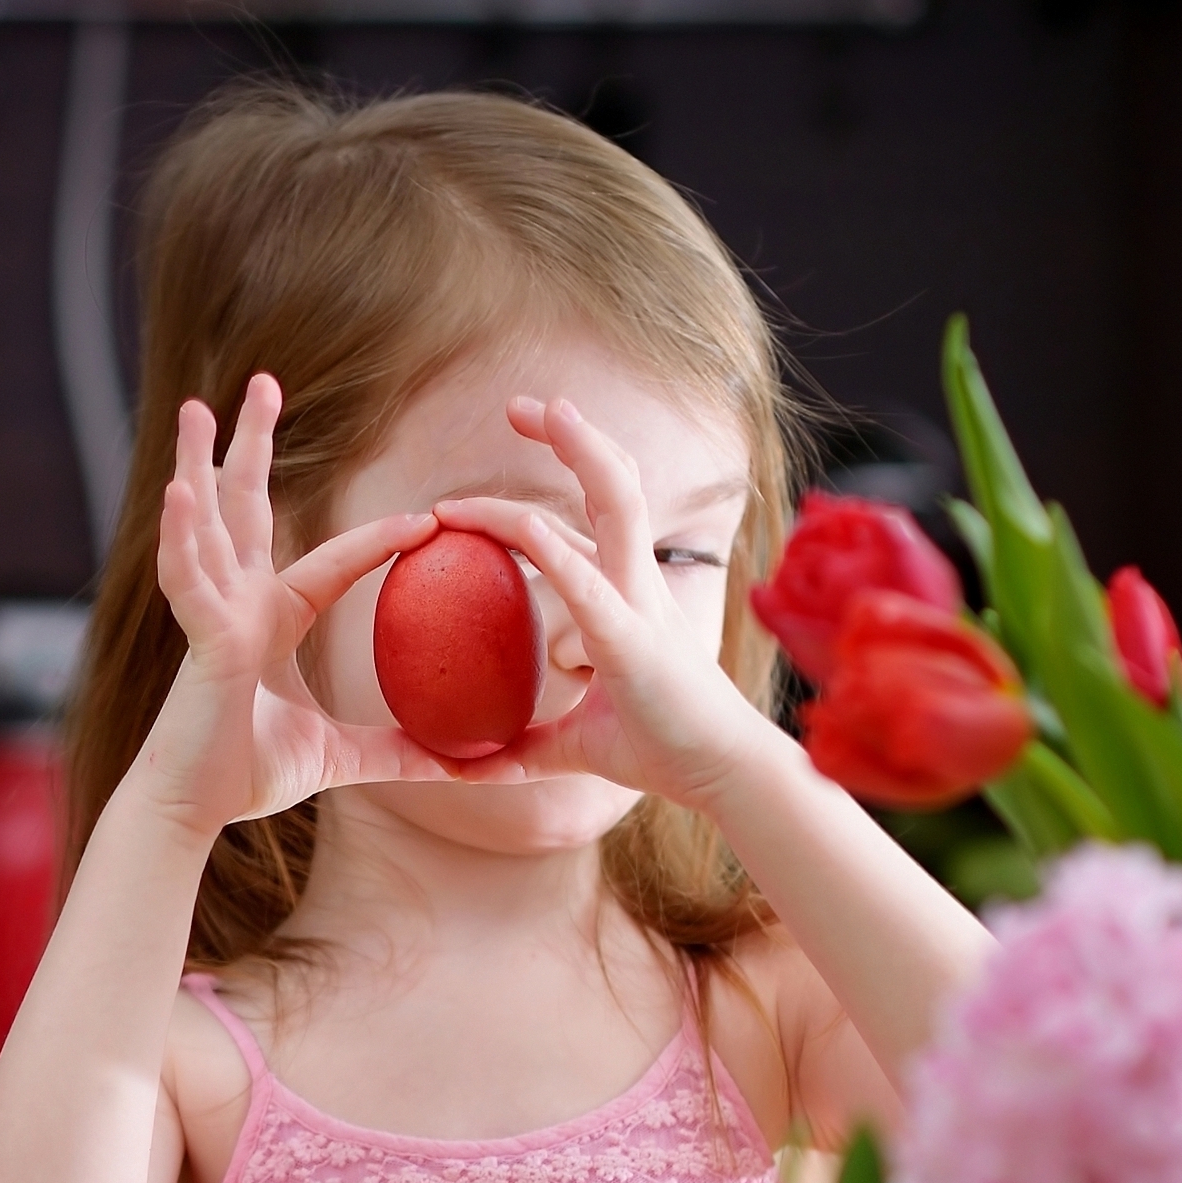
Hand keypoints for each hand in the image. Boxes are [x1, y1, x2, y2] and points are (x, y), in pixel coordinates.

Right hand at [142, 374, 453, 833]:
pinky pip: (189, 579)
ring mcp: (211, 617)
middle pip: (244, 508)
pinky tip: (181, 490)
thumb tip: (462, 766)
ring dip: (197, 461)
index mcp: (267, 622)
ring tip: (195, 406)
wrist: (193, 811)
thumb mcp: (338, 758)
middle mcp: (235, 605)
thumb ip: (393, 753)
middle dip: (250, 445)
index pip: (330, 565)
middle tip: (264, 381)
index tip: (428, 519)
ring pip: (204, 524)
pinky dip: (183, 535)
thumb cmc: (246, 778)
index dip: (378, 540)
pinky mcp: (198, 641)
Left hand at [431, 395, 768, 807]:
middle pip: (610, 486)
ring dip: (581, 453)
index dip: (547, 483)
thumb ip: (519, 745)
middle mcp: (637, 585)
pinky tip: (524, 529)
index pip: (586, 519)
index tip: (492, 469)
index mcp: (624, 596)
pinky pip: (590, 586)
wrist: (718, 779)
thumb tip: (463, 764)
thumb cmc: (658, 752)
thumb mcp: (569, 747)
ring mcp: (640, 605)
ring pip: (616, 506)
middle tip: (518, 404)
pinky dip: (556, 555)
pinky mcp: (634, 641)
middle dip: (570, 437)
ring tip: (543, 410)